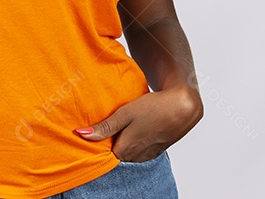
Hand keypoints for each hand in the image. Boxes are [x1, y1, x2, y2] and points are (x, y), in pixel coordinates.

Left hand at [74, 87, 202, 161]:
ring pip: (128, 150)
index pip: (103, 151)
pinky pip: (140, 148)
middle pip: (116, 151)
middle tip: (110, 120)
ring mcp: (147, 155)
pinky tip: (138, 125)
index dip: (99, 138)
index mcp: (125, 150)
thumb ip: (105, 127)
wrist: (183, 106)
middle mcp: (135, 157)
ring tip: (125, 122)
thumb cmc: (154, 108)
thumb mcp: (125, 114)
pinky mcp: (157, 150)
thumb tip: (81, 134)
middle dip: (111, 139)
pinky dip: (136, 139)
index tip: (96, 126)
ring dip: (125, 138)